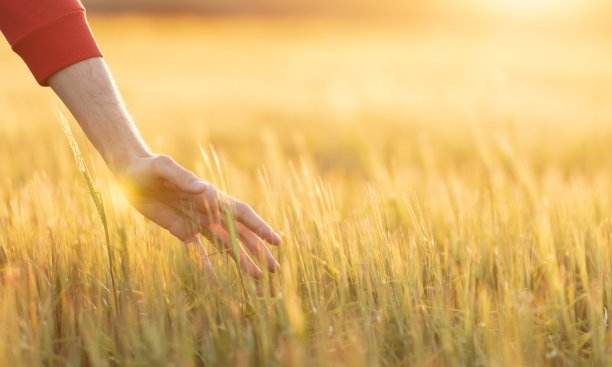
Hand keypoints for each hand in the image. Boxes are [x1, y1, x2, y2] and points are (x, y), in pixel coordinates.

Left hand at [119, 154, 281, 278]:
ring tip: (257, 277)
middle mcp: (209, 211)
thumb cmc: (148, 167)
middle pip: (240, 234)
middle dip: (258, 251)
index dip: (260, 228)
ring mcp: (197, 222)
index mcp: (210, 196)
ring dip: (242, 260)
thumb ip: (183, 178)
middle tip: (274, 269)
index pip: (241, 214)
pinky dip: (209, 267)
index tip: (276, 241)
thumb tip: (206, 189)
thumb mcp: (163, 168)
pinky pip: (198, 252)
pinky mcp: (182, 230)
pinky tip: (219, 282)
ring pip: (226, 245)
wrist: (130, 174)